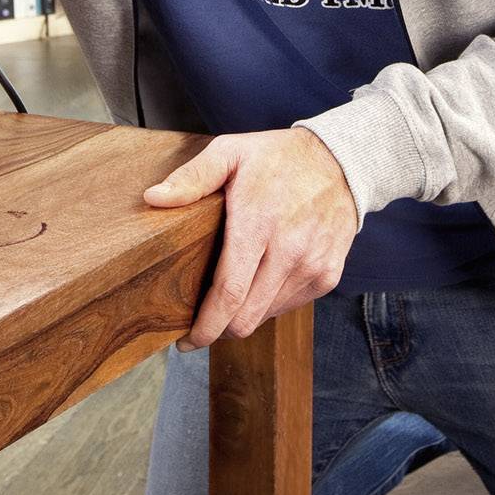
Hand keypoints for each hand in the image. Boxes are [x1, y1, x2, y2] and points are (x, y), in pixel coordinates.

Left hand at [144, 128, 359, 348]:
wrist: (341, 162)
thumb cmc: (278, 158)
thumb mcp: (230, 153)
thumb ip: (192, 178)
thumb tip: (152, 198)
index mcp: (258, 224)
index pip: (228, 293)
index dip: (204, 325)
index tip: (184, 341)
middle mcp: (289, 251)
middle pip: (246, 317)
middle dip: (218, 329)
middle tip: (199, 323)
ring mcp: (312, 266)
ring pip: (266, 315)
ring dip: (244, 314)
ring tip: (231, 296)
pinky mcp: (327, 275)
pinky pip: (289, 305)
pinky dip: (269, 303)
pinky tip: (259, 281)